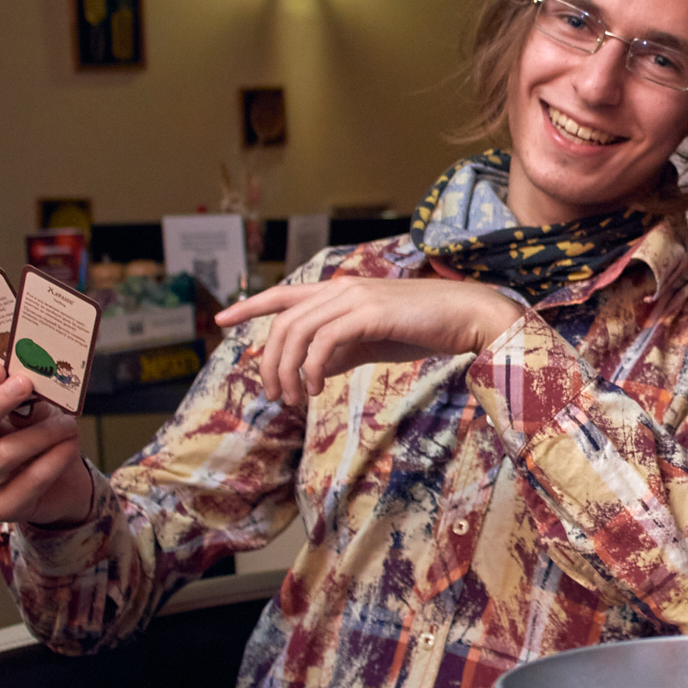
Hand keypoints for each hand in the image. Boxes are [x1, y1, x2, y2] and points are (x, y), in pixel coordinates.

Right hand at [0, 361, 91, 525]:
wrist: (61, 482)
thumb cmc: (38, 439)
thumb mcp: (33, 413)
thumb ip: (25, 401)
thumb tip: (27, 386)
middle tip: (24, 384)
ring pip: (4, 454)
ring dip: (42, 433)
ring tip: (67, 424)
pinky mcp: (1, 508)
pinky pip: (30, 481)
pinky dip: (54, 460)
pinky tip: (69, 446)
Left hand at [215, 277, 525, 406]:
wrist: (466, 317)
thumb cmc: (423, 328)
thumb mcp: (372, 341)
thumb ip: (341, 350)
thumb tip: (312, 370)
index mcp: (340, 290)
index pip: (283, 294)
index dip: (249, 304)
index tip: (221, 318)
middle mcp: (341, 288)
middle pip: (283, 323)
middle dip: (269, 362)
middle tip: (275, 396)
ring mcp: (354, 298)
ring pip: (297, 332)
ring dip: (287, 371)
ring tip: (295, 399)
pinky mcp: (369, 312)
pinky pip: (323, 342)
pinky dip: (312, 369)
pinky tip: (317, 388)